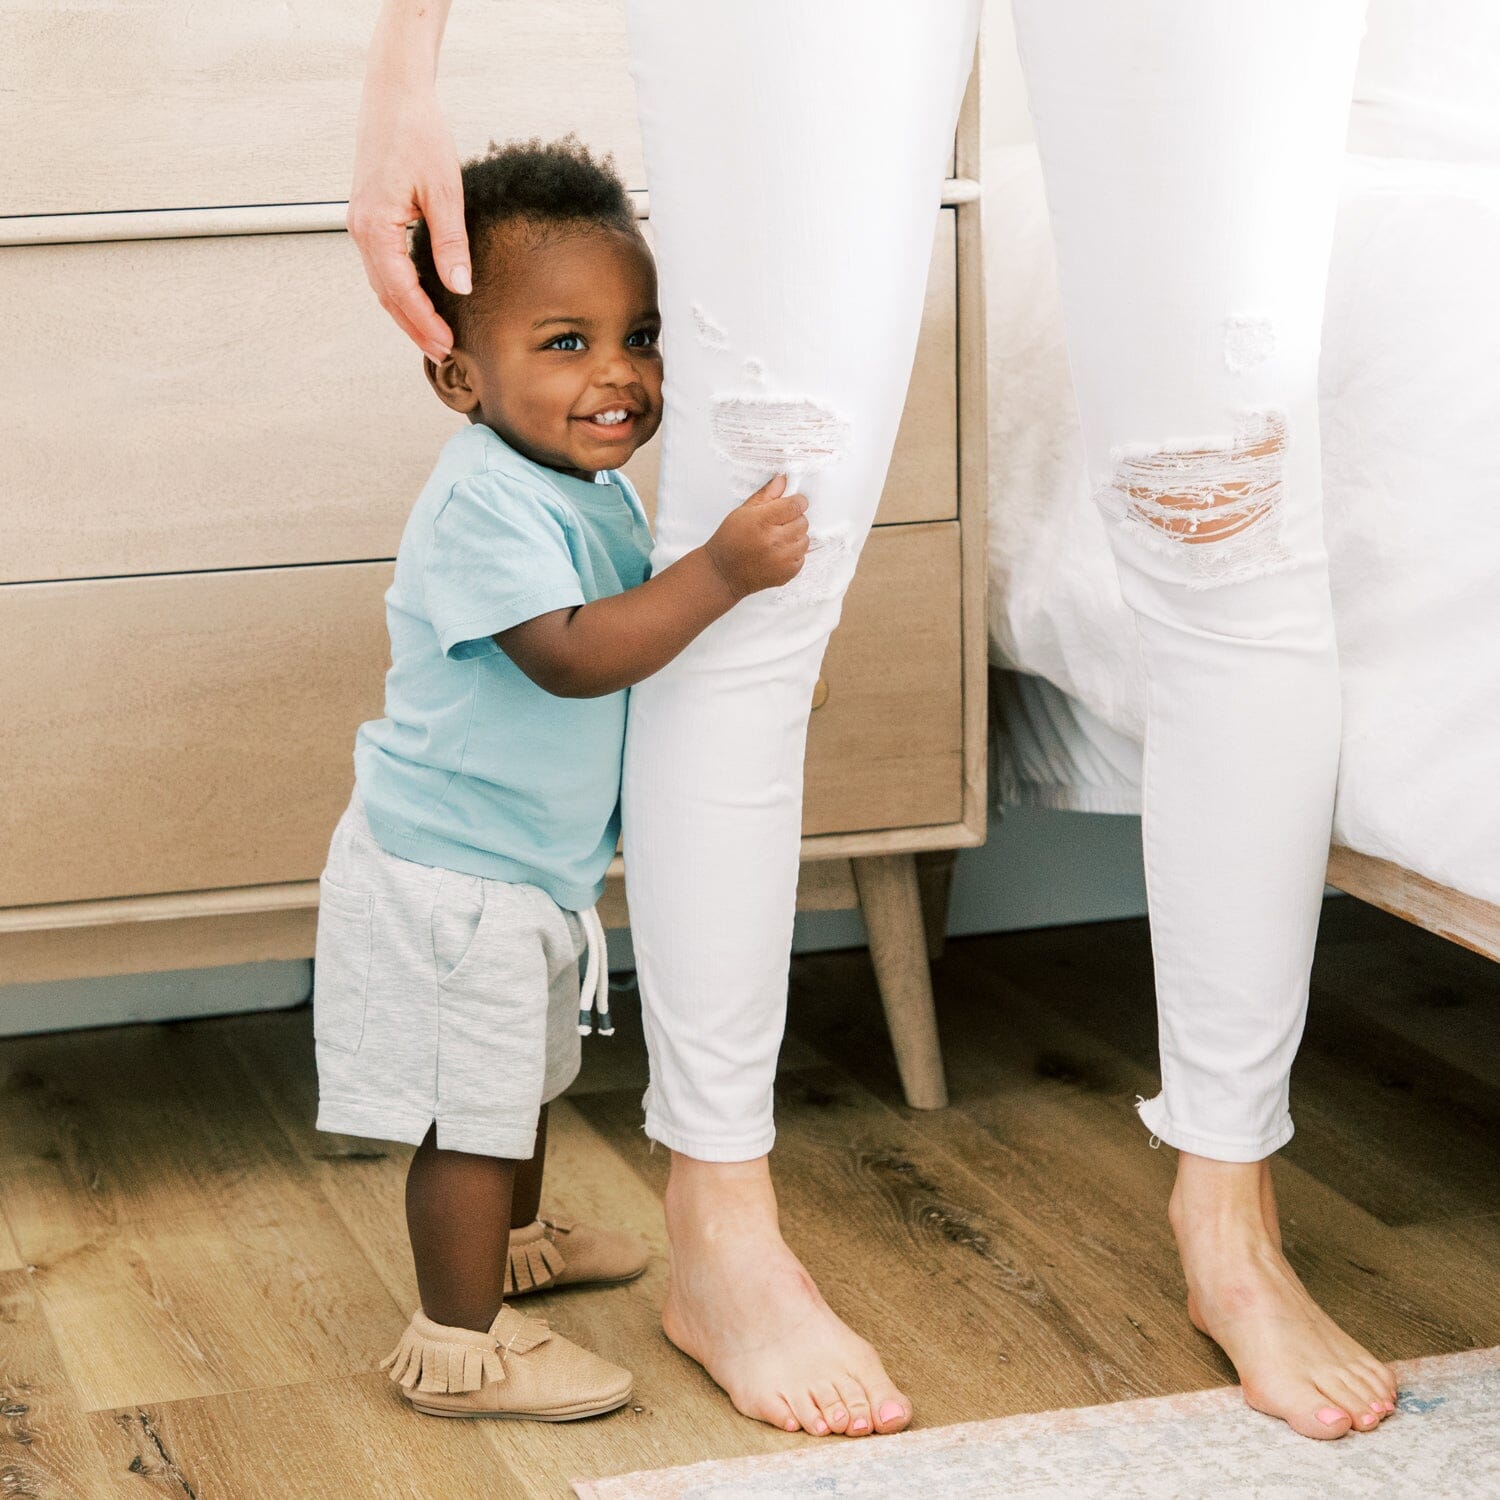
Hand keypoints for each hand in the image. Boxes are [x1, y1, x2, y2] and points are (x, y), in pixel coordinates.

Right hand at [347, 78, 469, 360]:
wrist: (394, 98)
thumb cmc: (419, 135)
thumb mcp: (445, 191)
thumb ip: (451, 243)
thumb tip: (460, 287)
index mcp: (375, 227)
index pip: (401, 291)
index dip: (424, 322)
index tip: (447, 345)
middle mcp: (360, 231)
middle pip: (387, 296)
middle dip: (414, 328)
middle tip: (442, 354)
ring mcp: (360, 226)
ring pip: (382, 285)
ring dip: (405, 315)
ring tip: (432, 338)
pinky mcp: (368, 219)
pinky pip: (381, 267)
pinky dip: (399, 292)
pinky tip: (419, 304)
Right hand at [703, 475, 810, 598]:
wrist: (723, 573)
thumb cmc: (730, 541)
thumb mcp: (743, 512)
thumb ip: (766, 495)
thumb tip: (783, 479)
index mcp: (763, 522)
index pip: (796, 505)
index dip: (797, 501)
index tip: (792, 503)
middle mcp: (775, 541)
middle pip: (803, 521)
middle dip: (794, 519)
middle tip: (778, 524)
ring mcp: (782, 560)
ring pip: (805, 539)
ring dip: (795, 537)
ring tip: (777, 539)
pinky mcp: (787, 573)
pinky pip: (802, 557)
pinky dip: (793, 554)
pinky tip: (778, 553)